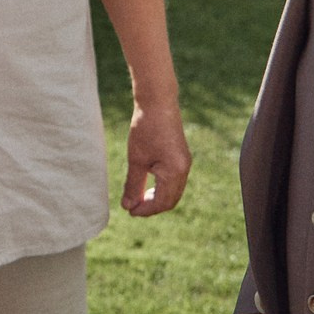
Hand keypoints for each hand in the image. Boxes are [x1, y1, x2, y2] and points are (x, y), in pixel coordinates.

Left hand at [120, 98, 192, 216]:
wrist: (158, 102)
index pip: (162, 203)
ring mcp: (185, 163)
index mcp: (175, 172)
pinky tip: (147, 185)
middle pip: (171, 200)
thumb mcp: (136, 160)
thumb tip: (128, 205)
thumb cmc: (145, 129)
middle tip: (132, 207)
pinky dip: (162, 188)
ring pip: (174, 192)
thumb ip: (133, 185)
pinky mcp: (182, 157)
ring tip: (138, 198)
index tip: (129, 211)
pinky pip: (175, 181)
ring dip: (157, 198)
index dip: (145, 211)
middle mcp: (184, 170)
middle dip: (152, 207)